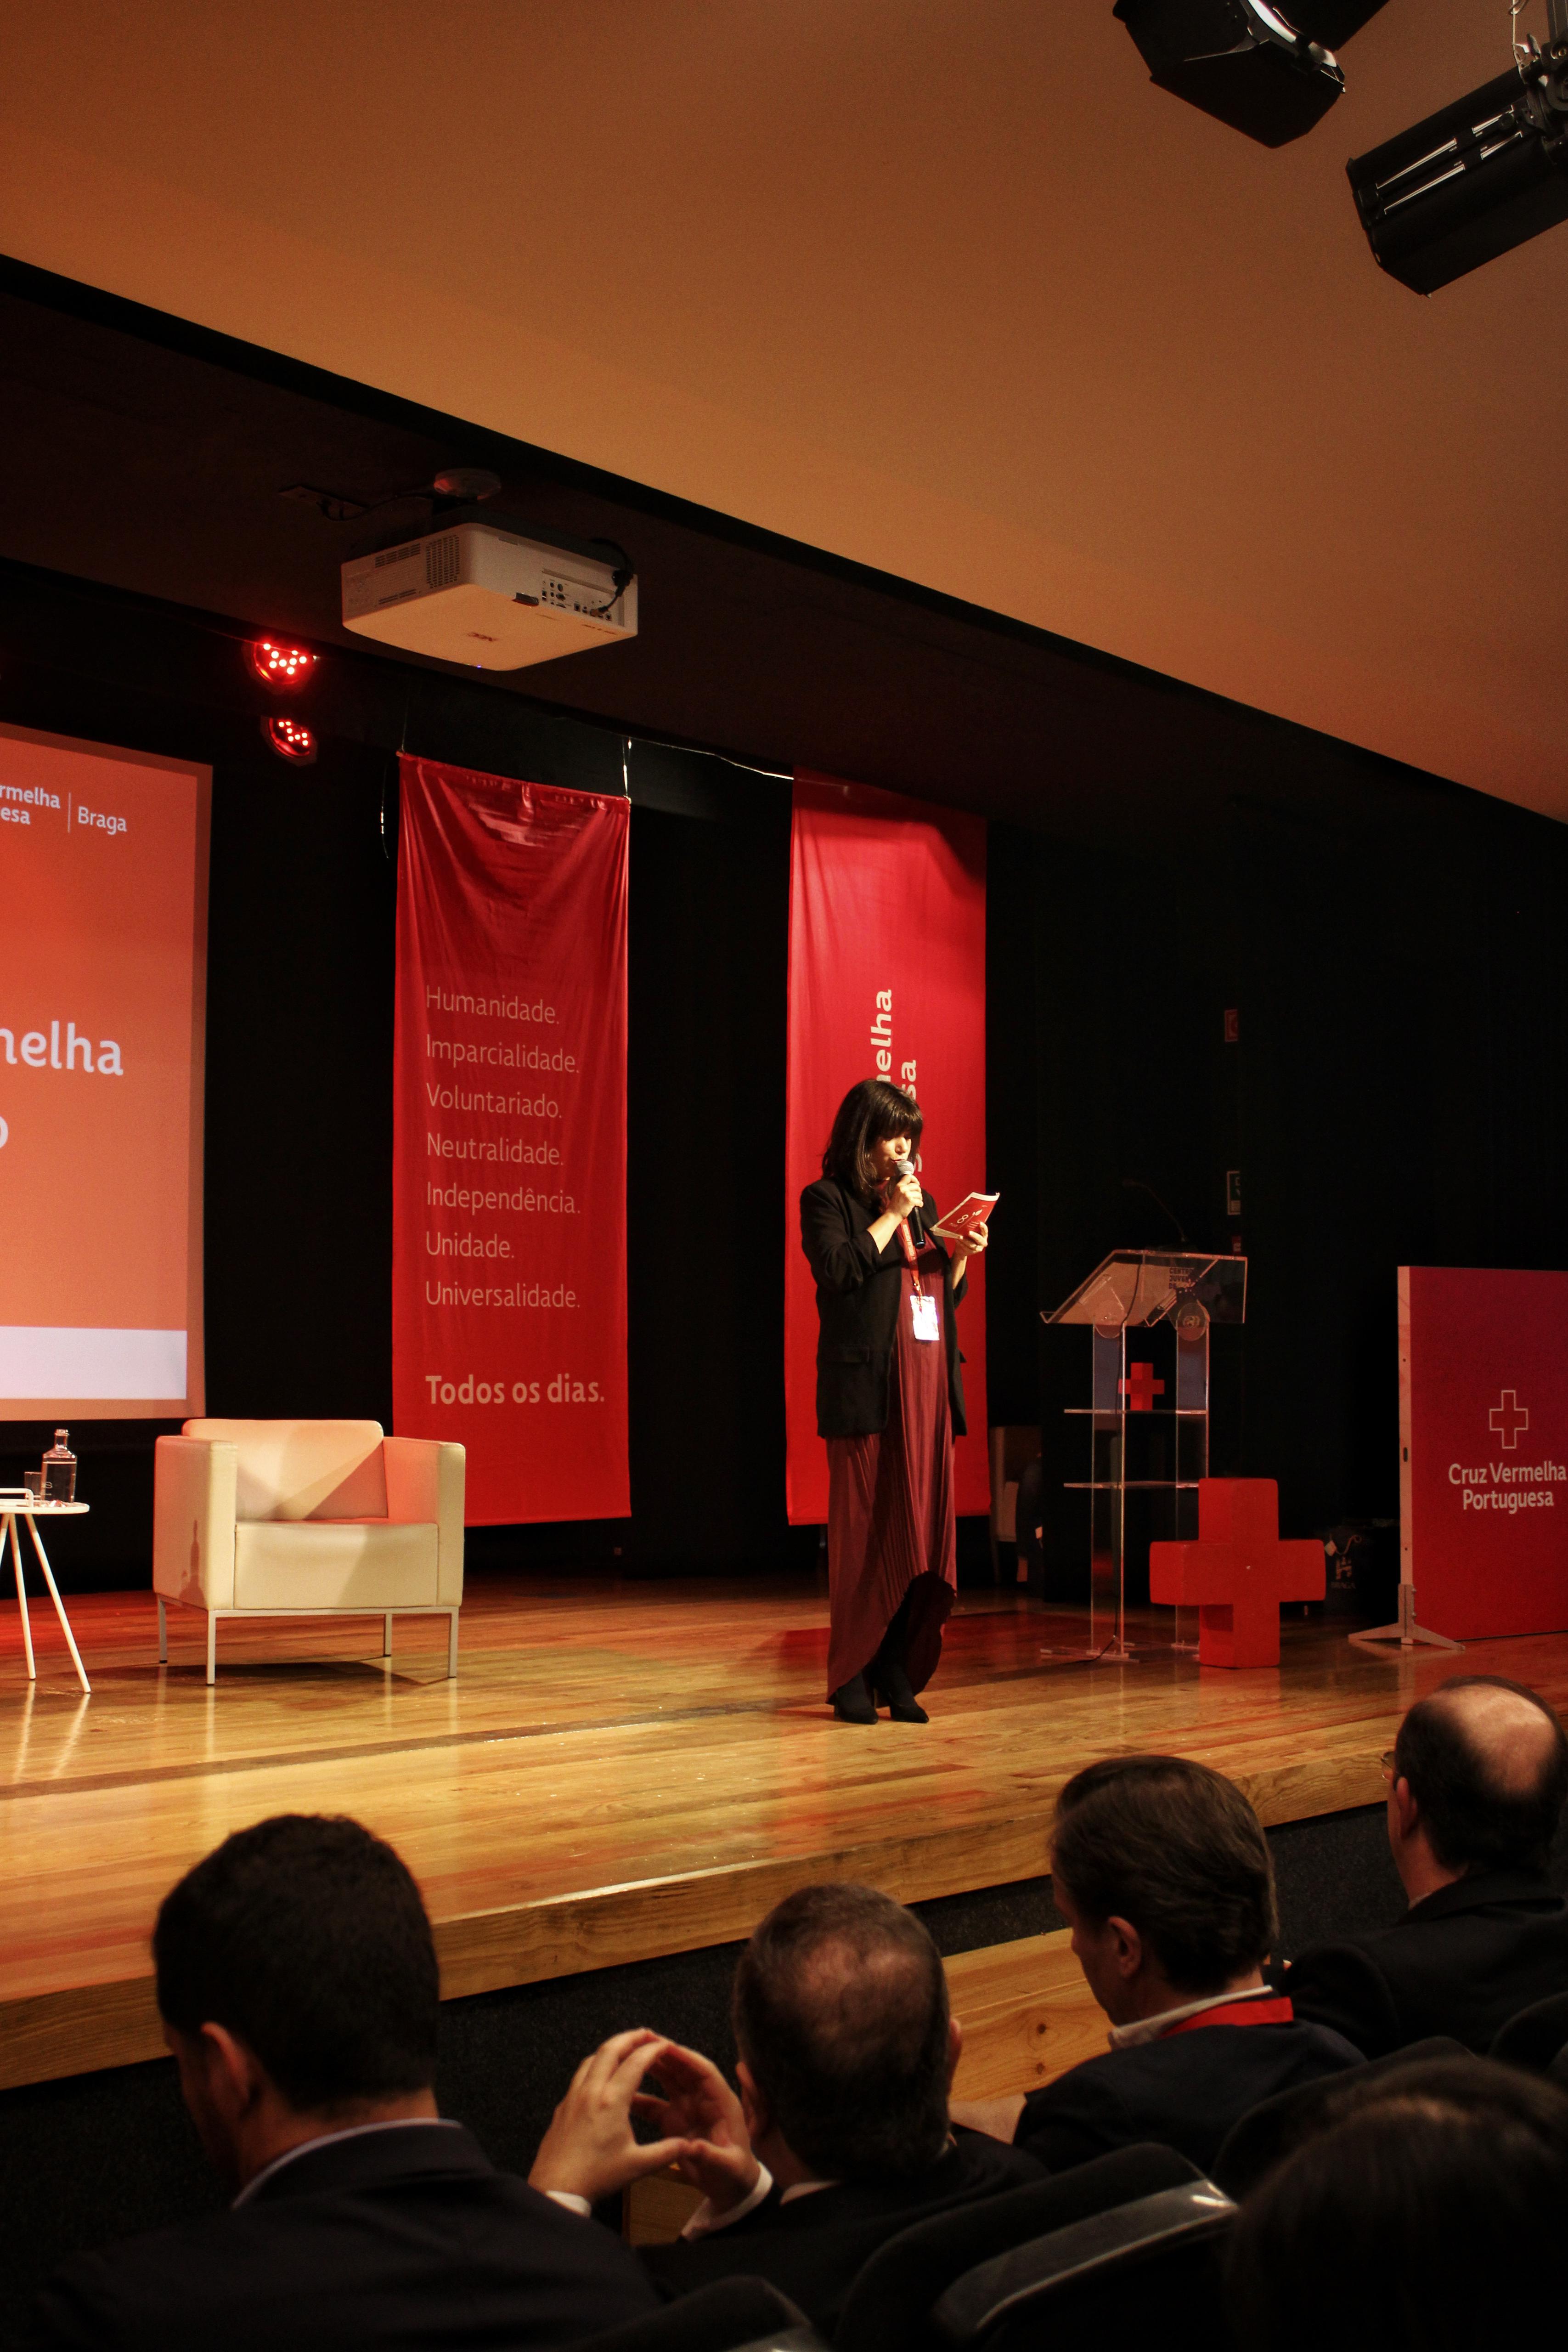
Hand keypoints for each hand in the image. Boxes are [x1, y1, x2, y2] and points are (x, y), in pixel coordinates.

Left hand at [528, 2029, 692, 2202]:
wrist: (556, 2188)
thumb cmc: (594, 2177)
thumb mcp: (637, 2166)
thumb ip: (666, 2152)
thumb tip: (688, 2145)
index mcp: (611, 2102)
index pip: (635, 2063)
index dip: (652, 2050)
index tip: (664, 2045)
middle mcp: (591, 2092)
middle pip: (610, 2049)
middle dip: (630, 2037)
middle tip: (645, 2034)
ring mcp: (573, 2098)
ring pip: (591, 2059)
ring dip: (609, 2048)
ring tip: (623, 2049)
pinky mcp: (562, 2107)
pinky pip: (579, 2076)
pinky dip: (594, 2066)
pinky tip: (599, 2077)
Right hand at [630, 2041, 760, 2214]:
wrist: (730, 2189)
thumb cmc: (736, 2175)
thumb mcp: (729, 2166)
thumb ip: (712, 2156)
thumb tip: (694, 2148)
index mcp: (722, 2103)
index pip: (705, 2072)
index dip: (687, 2058)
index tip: (668, 2046)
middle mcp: (704, 2100)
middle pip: (684, 2070)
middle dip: (666, 2054)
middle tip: (644, 2040)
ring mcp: (687, 2109)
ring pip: (669, 2081)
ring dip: (653, 2067)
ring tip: (631, 2053)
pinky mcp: (674, 2121)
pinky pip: (656, 2105)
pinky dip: (641, 2098)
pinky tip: (624, 2093)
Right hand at [884, 1171, 922, 1221]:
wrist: (893, 1214)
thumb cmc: (895, 1206)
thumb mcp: (897, 1193)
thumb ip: (904, 1188)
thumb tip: (914, 1185)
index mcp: (899, 1186)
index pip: (908, 1176)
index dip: (914, 1179)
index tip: (917, 1183)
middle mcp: (902, 1189)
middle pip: (916, 1186)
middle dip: (918, 1191)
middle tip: (916, 1196)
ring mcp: (906, 1194)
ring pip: (919, 1194)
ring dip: (919, 1198)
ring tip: (916, 1201)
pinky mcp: (910, 1201)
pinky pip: (920, 1201)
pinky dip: (920, 1204)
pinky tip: (918, 1205)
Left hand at [955, 1222, 988, 1257]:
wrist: (962, 1248)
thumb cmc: (967, 1236)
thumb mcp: (970, 1231)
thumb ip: (970, 1227)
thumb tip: (964, 1220)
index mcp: (984, 1234)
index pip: (985, 1230)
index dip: (983, 1227)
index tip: (979, 1223)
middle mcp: (983, 1241)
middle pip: (979, 1239)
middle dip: (974, 1235)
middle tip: (969, 1232)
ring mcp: (978, 1248)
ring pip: (972, 1244)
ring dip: (965, 1240)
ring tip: (959, 1236)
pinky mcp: (973, 1251)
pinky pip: (967, 1248)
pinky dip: (961, 1244)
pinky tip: (957, 1240)